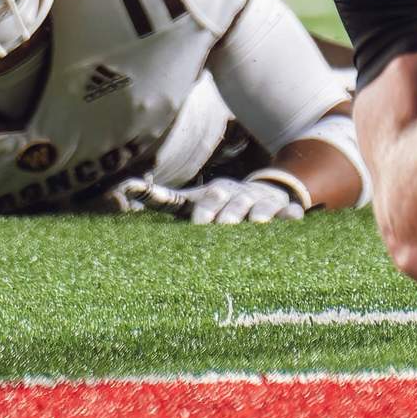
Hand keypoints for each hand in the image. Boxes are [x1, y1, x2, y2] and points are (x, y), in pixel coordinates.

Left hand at [109, 174, 307, 222]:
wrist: (262, 193)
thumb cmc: (218, 204)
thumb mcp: (192, 201)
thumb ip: (162, 197)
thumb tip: (127, 188)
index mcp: (215, 193)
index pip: (208, 200)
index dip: (204, 211)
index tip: (198, 224)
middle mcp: (238, 194)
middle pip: (232, 205)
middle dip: (228, 215)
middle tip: (224, 229)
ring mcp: (262, 202)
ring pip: (260, 208)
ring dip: (258, 215)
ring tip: (256, 225)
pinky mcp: (284, 209)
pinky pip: (288, 213)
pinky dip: (288, 216)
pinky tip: (289, 220)